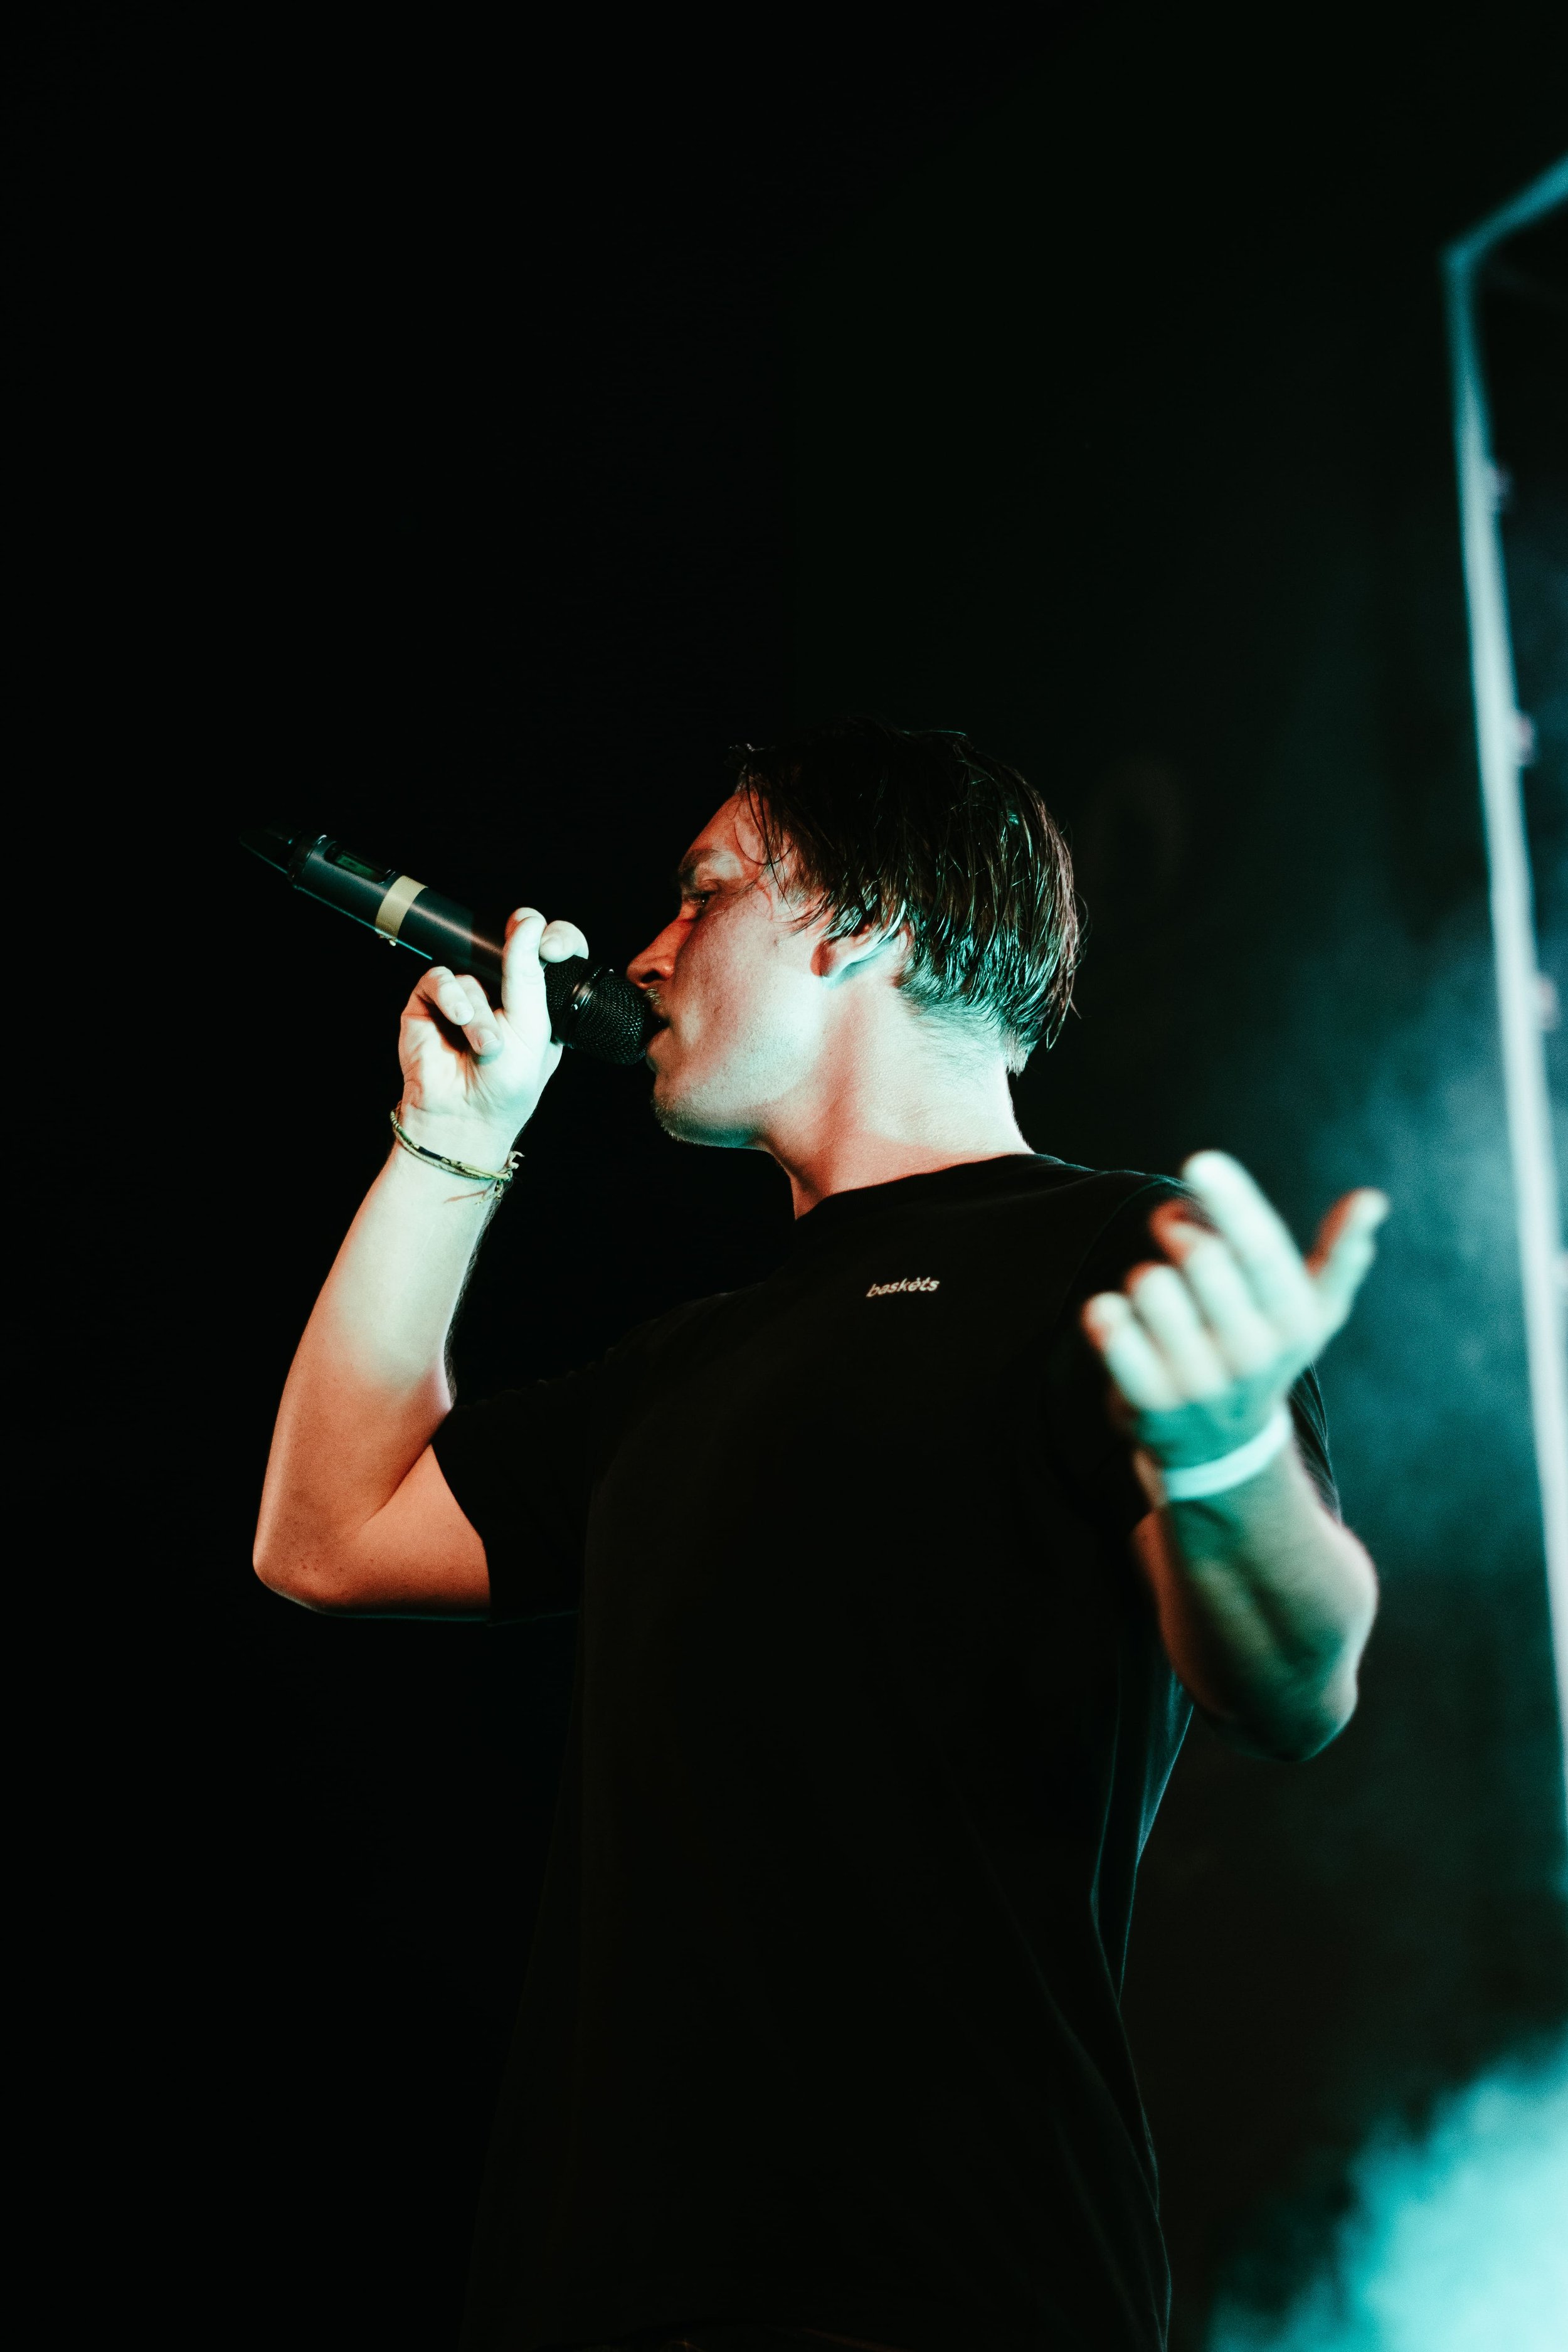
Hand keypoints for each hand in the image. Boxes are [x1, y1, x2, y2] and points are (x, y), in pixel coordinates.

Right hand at [395, 907, 589, 1154]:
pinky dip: (451, 997)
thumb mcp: (532, 1031)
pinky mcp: (431, 999)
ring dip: (481, 1010)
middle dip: (519, 946)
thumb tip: (530, 923)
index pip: (552, 949)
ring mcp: (466, 992)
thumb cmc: (506, 1086)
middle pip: (512, 941)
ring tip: (485, 1045)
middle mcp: (502, 989)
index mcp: (538, 997)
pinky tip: (458, 1022)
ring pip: (472, 970)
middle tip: (526, 951)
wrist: (464, 1117)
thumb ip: (529, 976)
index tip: (554, 947)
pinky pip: (440, 977)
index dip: (556, 938)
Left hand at [1081, 1152, 1388, 1472]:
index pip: (1261, 1249)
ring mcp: (1200, 1381)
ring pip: (1150, 1284)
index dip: (1232, 1200)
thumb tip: (1371, 1199)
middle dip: (1177, 1229)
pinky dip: (1106, 1312)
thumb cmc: (1265, 1350)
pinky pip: (1110, 1326)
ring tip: (1159, 1298)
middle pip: (1200, 1256)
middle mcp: (1252, 1353)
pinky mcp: (1148, 1402)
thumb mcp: (1312, 1312)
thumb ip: (1340, 1254)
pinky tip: (1121, 1321)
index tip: (1200, 1161)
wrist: (1222, 1449)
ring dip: (1144, 1277)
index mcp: (1294, 1319)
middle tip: (1172, 1233)